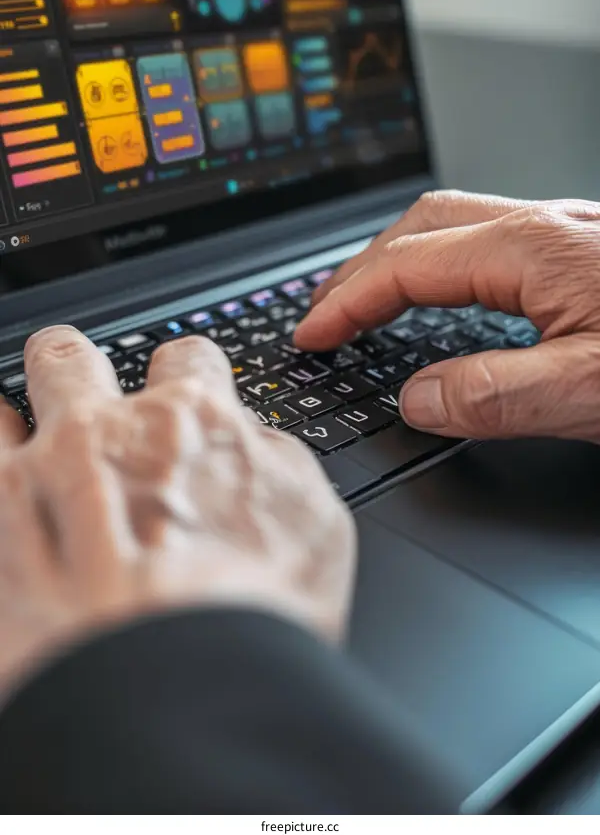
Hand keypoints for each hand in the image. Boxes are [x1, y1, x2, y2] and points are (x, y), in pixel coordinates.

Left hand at [0, 327, 354, 699]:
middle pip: (75, 355)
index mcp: (195, 423)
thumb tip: (253, 445)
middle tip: (86, 398)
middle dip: (80, 365)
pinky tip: (5, 479)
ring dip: (23, 409)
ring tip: (32, 438)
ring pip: (12, 394)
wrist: (185, 693)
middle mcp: (110, 431)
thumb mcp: (317, 525)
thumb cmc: (259, 619)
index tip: (181, 393)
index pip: (186, 356)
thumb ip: (276, 463)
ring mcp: (40, 471)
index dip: (184, 372)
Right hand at [295, 189, 599, 441]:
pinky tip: (450, 295)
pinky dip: (446, 267)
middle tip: (326, 311)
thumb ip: (496, 398)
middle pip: (422, 226)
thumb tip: (417, 401)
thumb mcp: (588, 389)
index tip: (312, 335)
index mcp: (533, 248)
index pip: (407, 265)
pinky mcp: (586, 250)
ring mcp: (568, 232)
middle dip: (362, 269)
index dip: (348, 303)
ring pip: (459, 227)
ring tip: (372, 298)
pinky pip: (494, 243)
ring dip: (402, 260)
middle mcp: (547, 225)